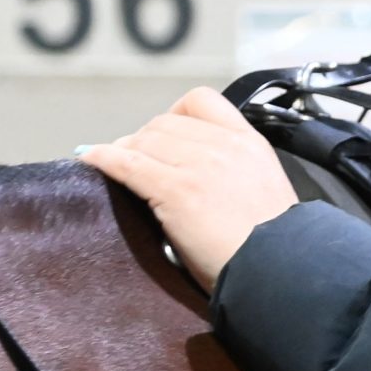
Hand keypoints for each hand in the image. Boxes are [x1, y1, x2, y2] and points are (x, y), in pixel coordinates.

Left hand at [79, 88, 295, 292]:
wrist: (279, 268)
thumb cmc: (273, 244)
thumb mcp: (263, 187)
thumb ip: (234, 168)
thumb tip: (190, 169)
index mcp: (250, 143)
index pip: (201, 101)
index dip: (175, 115)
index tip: (166, 137)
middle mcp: (224, 146)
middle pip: (164, 122)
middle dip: (145, 139)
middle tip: (136, 161)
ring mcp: (199, 166)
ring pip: (144, 140)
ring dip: (125, 151)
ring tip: (116, 166)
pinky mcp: (175, 190)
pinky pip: (127, 163)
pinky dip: (103, 159)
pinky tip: (90, 160)